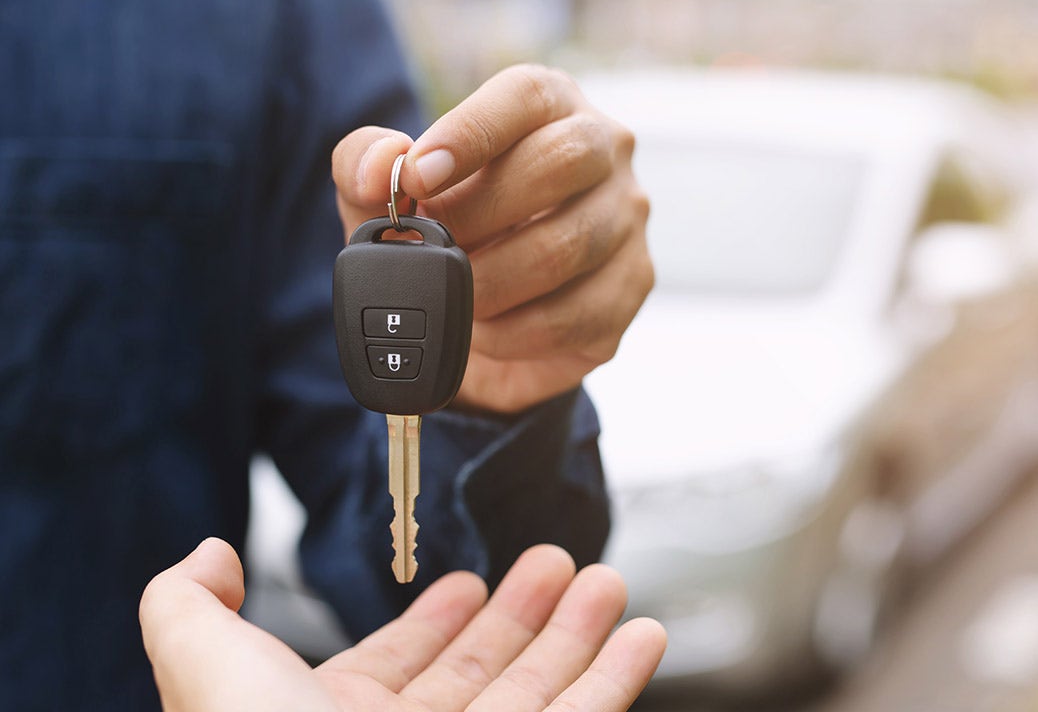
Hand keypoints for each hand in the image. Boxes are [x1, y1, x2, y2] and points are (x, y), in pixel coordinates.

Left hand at [139, 539, 665, 711]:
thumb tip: (214, 550)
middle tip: (556, 563)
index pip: (395, 664)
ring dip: (577, 634)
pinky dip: (617, 678)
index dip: (433, 621)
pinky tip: (642, 635)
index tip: (467, 583)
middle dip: (519, 614)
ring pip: (538, 693)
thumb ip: (188, 602)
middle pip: (478, 673)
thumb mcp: (204, 665)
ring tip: (605, 581)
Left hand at [332, 64, 652, 413]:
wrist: (483, 320)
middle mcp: (606, 151)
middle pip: (565, 159)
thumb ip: (366, 166)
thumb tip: (380, 167)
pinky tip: (483, 331)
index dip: (471, 131)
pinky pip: (576, 312)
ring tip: (453, 296)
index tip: (417, 175)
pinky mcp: (633, 285)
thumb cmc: (445, 233)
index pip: (526, 94)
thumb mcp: (386, 197)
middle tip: (436, 246)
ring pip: (569, 244)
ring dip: (492, 281)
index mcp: (550, 106)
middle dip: (483, 210)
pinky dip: (514, 331)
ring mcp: (627, 219)